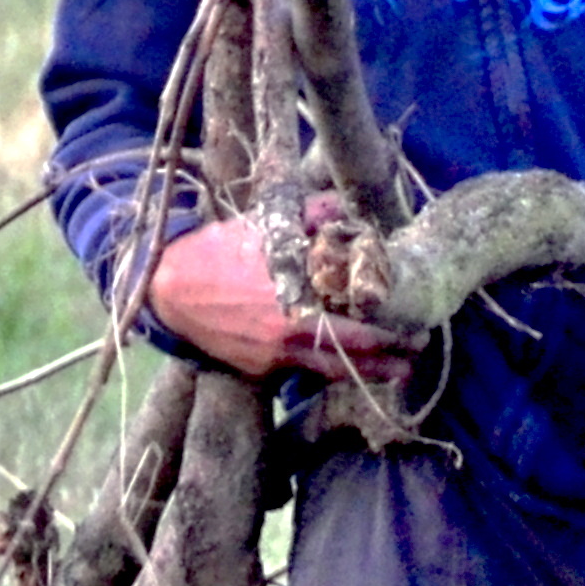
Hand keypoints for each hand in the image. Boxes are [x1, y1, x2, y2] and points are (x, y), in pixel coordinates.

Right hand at [147, 219, 411, 383]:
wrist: (169, 285)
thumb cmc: (220, 250)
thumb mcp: (267, 224)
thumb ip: (310, 217)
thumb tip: (345, 212)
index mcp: (296, 299)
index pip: (357, 326)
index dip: (390, 332)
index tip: (415, 328)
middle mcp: (289, 334)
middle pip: (352, 356)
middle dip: (388, 357)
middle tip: (415, 353)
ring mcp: (273, 357)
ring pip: (330, 371)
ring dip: (366, 373)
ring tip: (396, 372)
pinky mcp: (258, 369)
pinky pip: (301, 372)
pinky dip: (327, 370)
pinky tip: (348, 367)